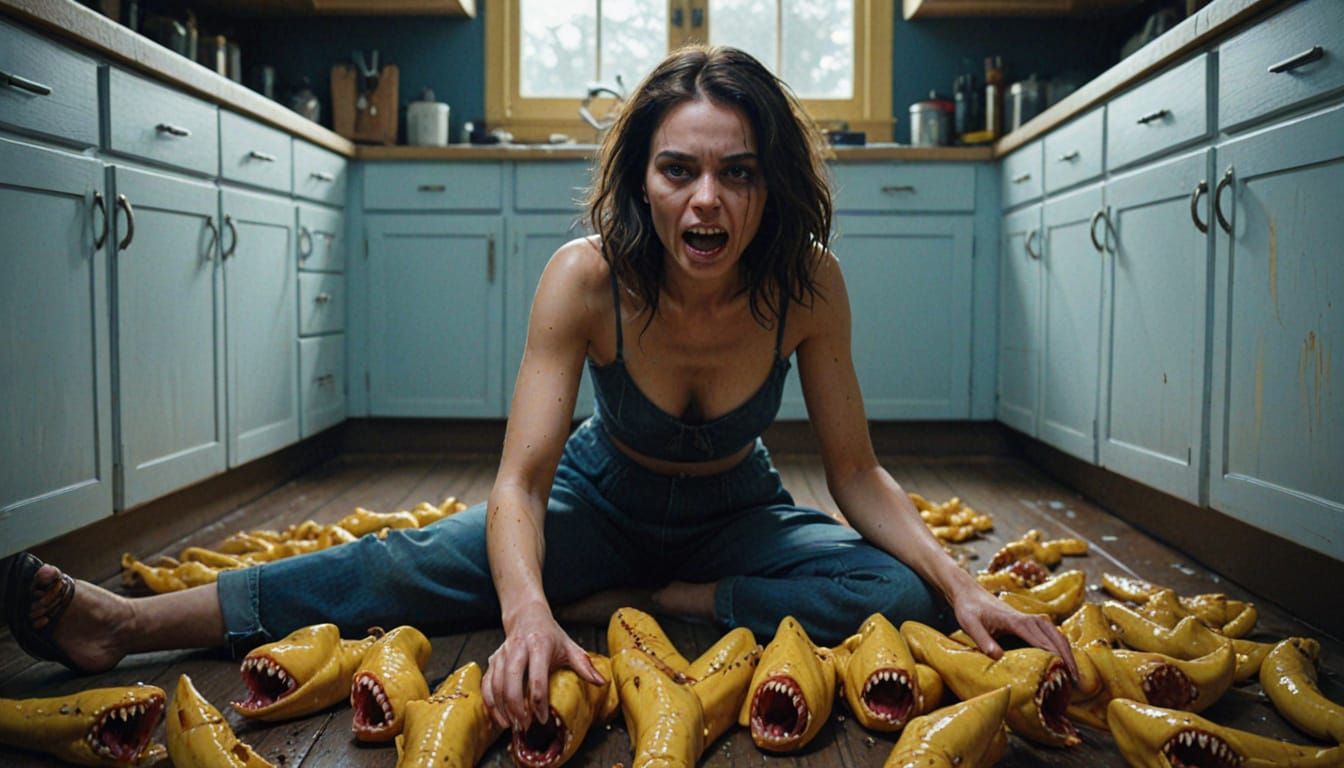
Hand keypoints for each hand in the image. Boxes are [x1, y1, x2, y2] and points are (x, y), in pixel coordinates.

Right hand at [481, 604, 606, 730]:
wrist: (527, 616)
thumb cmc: (550, 634)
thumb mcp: (570, 646)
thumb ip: (584, 665)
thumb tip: (601, 682)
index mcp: (539, 646)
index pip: (537, 677)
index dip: (538, 701)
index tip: (542, 719)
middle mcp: (518, 649)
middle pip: (511, 681)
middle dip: (516, 707)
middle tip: (524, 726)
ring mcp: (503, 654)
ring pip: (496, 684)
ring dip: (502, 708)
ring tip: (512, 726)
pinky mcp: (493, 660)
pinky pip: (486, 684)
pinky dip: (490, 702)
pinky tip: (498, 717)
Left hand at [952, 587, 1078, 678]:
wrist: (969, 593)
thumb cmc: (969, 610)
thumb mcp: (970, 625)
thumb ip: (983, 640)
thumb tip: (997, 656)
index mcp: (1017, 621)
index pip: (1042, 641)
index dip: (1055, 658)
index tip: (1064, 676)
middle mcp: (1029, 618)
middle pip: (1056, 638)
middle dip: (1068, 658)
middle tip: (1075, 681)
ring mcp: (1031, 619)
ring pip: (1057, 635)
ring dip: (1067, 653)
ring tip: (1074, 675)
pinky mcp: (1030, 622)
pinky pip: (1051, 634)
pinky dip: (1061, 647)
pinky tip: (1063, 661)